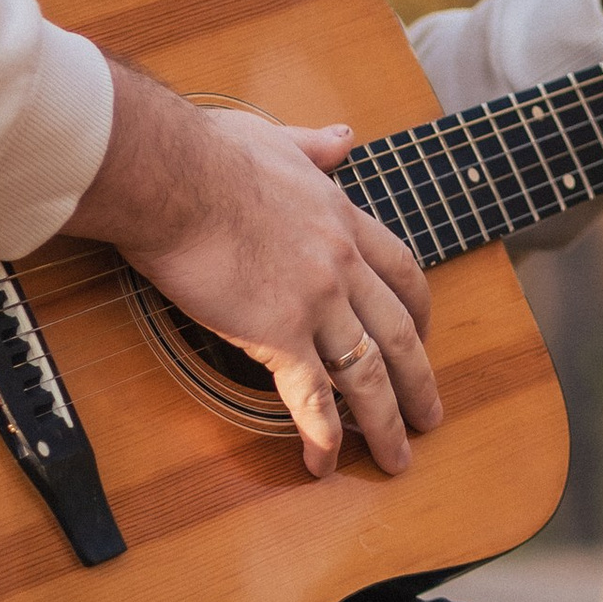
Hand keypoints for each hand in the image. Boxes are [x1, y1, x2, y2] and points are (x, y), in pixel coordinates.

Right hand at [61, 58, 438, 478]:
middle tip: (430, 415)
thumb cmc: (209, 153)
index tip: (425, 336)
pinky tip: (325, 463)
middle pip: (398, 333)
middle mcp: (341, 263)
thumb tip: (344, 139)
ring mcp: (315, 300)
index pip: (401, 270)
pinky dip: (324, 435)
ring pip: (366, 374)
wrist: (172, 174)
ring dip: (386, 422)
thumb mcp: (277, 138)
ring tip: (398, 458)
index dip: (419, 310)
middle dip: (419, 380)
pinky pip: (310, 397)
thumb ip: (315, 146)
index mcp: (342, 218)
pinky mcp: (277, 333)